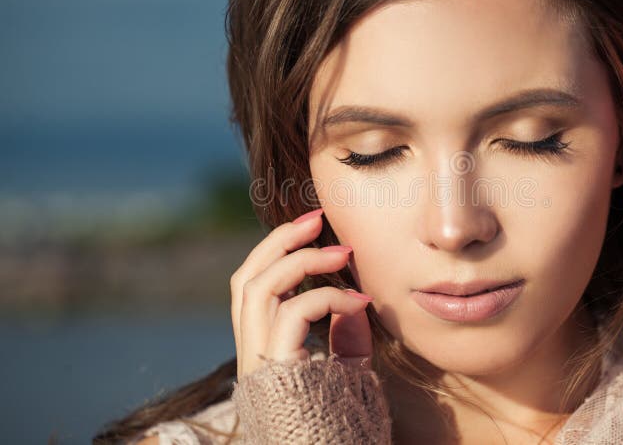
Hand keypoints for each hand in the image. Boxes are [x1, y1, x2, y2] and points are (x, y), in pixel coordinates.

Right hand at [230, 208, 374, 380]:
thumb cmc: (343, 420)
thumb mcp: (346, 370)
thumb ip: (346, 338)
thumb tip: (355, 301)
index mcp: (261, 349)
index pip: (251, 288)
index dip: (275, 253)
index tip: (313, 231)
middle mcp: (251, 354)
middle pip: (245, 279)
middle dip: (279, 241)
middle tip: (316, 218)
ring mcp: (258, 362)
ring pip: (259, 288)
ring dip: (300, 260)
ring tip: (342, 252)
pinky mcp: (276, 369)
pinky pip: (294, 312)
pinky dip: (328, 297)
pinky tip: (359, 302)